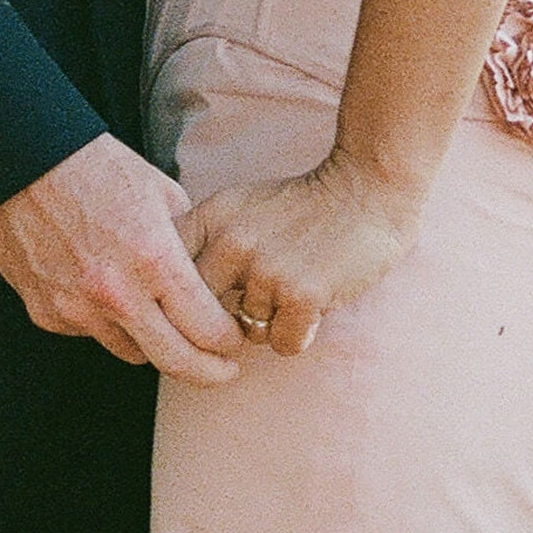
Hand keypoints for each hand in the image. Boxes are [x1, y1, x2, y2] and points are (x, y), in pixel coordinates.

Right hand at [0, 136, 247, 384]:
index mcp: (154, 259)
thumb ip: (188, 239)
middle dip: (208, 372)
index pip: (206, 328)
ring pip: (132, 352)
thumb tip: (206, 270)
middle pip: (176, 361)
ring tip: (157, 316)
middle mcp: (117, 293)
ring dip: (152, 341)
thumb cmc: (98, 167)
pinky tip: (104, 290)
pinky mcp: (46, 313)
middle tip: (222, 370)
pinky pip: (90, 332)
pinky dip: (105, 321)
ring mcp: (78, 309)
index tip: (233, 340)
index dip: (228, 341)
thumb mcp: (162, 193)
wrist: (24, 161)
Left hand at [179, 156, 430, 358]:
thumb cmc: (304, 207)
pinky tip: (314, 305)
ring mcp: (266, 269)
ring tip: (295, 289)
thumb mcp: (241, 206)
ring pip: (246, 334)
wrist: (368, 189)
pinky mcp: (301, 294)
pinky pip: (282, 344)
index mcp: (212, 218)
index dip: (173, 300)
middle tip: (250, 311)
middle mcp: (231, 243)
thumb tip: (169, 298)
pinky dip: (299, 334)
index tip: (191, 308)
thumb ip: (205, 241)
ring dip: (270, 323)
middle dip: (219, 325)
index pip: (164, 273)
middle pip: (198, 315)